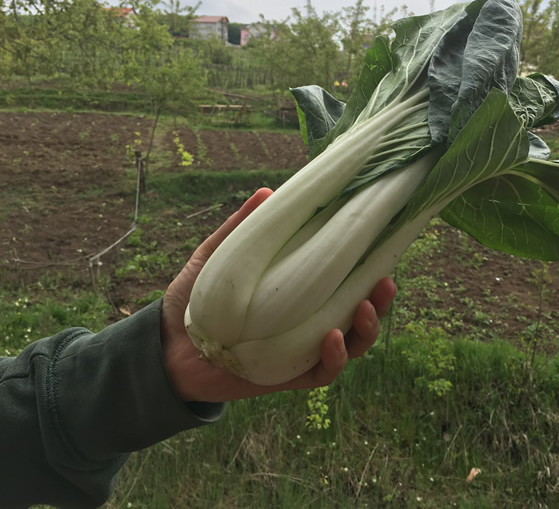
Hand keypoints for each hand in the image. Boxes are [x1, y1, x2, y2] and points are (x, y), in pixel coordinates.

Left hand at [161, 188, 395, 402]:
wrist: (161, 349)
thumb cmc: (192, 301)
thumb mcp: (216, 259)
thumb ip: (240, 229)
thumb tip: (267, 191)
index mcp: (297, 294)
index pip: (341, 280)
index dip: (367, 266)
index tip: (381, 243)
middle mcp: (306, 323)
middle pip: (357, 314)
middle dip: (380, 300)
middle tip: (386, 280)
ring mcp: (299, 352)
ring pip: (350, 346)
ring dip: (366, 329)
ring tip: (367, 307)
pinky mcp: (286, 377)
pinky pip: (321, 373)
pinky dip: (334, 359)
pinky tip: (333, 338)